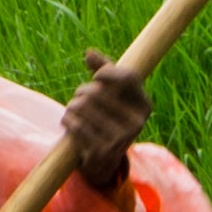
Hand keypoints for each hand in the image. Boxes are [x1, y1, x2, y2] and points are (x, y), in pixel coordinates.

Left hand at [64, 60, 151, 203]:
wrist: (105, 158)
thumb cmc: (108, 116)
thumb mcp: (112, 94)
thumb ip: (103, 70)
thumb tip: (89, 53)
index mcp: (144, 105)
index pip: (128, 78)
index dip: (108, 72)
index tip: (97, 76)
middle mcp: (136, 122)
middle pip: (98, 91)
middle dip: (81, 91)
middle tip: (79, 97)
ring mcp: (120, 139)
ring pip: (82, 106)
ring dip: (71, 106)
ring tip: (73, 110)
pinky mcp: (102, 150)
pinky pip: (75, 124)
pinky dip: (67, 119)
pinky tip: (69, 122)